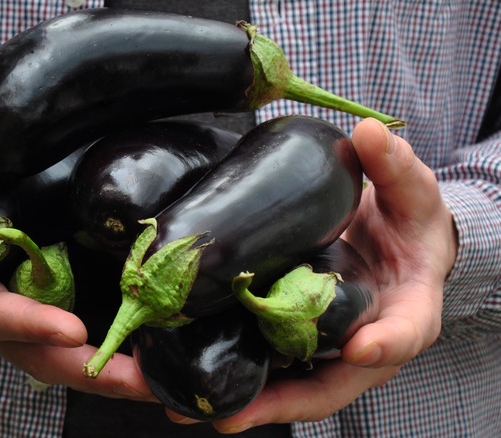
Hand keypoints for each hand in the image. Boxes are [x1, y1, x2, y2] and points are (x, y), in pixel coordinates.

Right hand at [0, 97, 153, 400]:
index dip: (30, 323)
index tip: (72, 329)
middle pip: (39, 356)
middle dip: (88, 369)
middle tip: (141, 380)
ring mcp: (22, 320)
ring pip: (65, 360)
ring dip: (113, 374)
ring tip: (162, 380)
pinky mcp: (47, 311)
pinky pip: (80, 344)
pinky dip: (117, 354)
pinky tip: (158, 358)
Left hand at [180, 118, 455, 432]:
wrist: (386, 234)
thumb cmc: (407, 221)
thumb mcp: (412, 193)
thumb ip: (396, 167)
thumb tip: (370, 133)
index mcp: (404, 311)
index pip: (404, 333)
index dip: (386, 342)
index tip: (365, 347)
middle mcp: (360, 340)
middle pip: (325, 385)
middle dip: (277, 404)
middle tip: (226, 417)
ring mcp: (319, 342)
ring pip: (283, 383)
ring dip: (236, 400)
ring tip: (180, 405)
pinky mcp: (286, 332)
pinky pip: (257, 357)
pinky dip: (222, 367)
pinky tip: (174, 371)